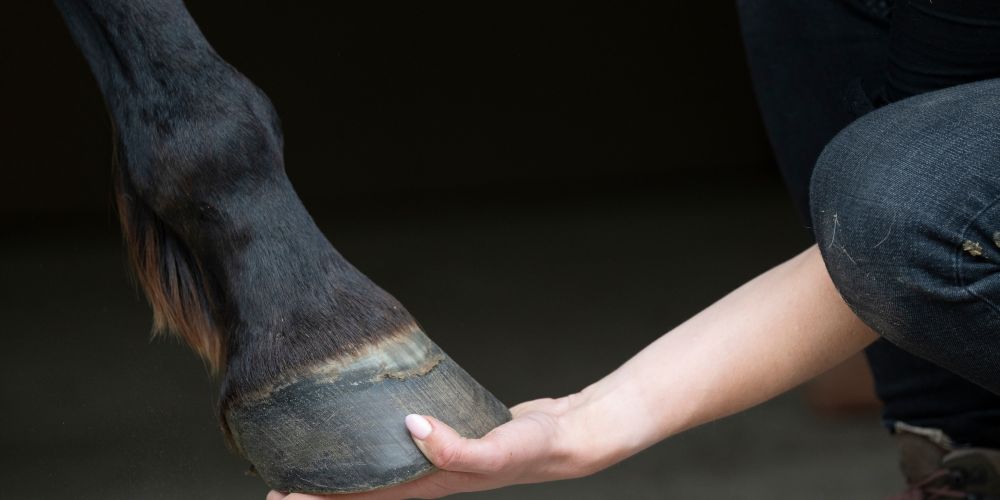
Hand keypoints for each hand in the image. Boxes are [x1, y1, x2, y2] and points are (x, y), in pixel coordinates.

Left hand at [266, 396, 591, 499]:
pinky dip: (371, 444)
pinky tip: (363, 429)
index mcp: (428, 483)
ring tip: (307, 461)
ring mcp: (430, 459)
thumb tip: (412, 428)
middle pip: (360, 491)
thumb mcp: (498, 447)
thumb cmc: (533, 446)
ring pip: (374, 471)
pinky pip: (395, 445)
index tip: (278, 499)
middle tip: (273, 486)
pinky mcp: (439, 436)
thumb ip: (457, 445)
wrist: (563, 437)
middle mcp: (422, 475)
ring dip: (341, 472)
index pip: (363, 499)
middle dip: (317, 493)